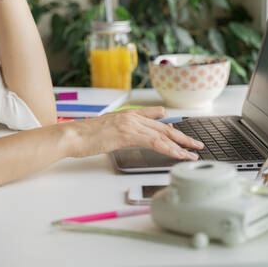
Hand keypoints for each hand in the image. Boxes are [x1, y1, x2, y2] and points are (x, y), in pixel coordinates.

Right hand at [64, 107, 203, 159]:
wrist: (71, 135)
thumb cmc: (84, 136)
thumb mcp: (107, 130)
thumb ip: (122, 132)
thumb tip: (130, 139)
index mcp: (127, 113)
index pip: (156, 114)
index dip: (172, 124)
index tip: (181, 132)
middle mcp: (132, 116)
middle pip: (165, 124)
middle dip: (183, 135)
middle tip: (196, 144)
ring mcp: (130, 123)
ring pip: (163, 133)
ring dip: (181, 144)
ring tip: (193, 153)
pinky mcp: (128, 134)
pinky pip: (155, 141)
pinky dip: (169, 148)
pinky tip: (178, 155)